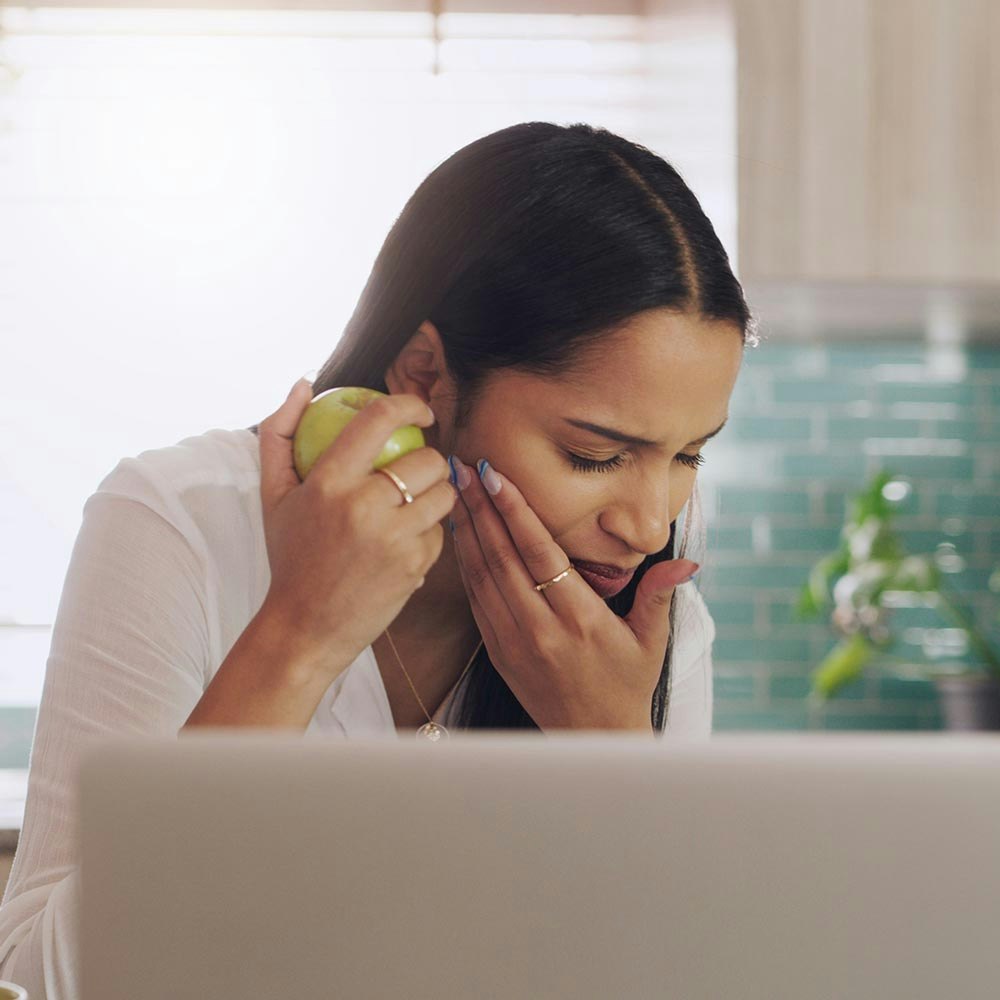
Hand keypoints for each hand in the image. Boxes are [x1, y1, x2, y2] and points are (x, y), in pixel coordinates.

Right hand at [257, 379, 456, 674]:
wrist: (305, 627)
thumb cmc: (290, 555)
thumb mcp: (273, 495)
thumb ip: (280, 433)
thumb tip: (305, 384)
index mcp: (328, 483)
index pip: (379, 420)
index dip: (408, 403)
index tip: (419, 409)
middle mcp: (363, 507)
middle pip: (427, 458)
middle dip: (428, 458)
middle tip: (415, 468)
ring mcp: (393, 539)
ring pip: (443, 493)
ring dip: (434, 493)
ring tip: (412, 504)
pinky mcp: (415, 566)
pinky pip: (440, 532)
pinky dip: (427, 532)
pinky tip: (403, 543)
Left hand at [448, 456, 698, 730]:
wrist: (592, 738)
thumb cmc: (626, 684)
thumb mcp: (651, 641)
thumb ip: (661, 596)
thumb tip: (688, 563)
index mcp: (580, 620)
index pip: (540, 554)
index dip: (515, 512)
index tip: (495, 476)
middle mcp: (540, 629)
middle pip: (503, 557)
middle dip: (481, 508)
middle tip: (463, 469)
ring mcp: (513, 642)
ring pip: (482, 576)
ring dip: (468, 530)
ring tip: (455, 491)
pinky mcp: (497, 651)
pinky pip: (475, 599)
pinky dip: (465, 564)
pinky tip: (460, 535)